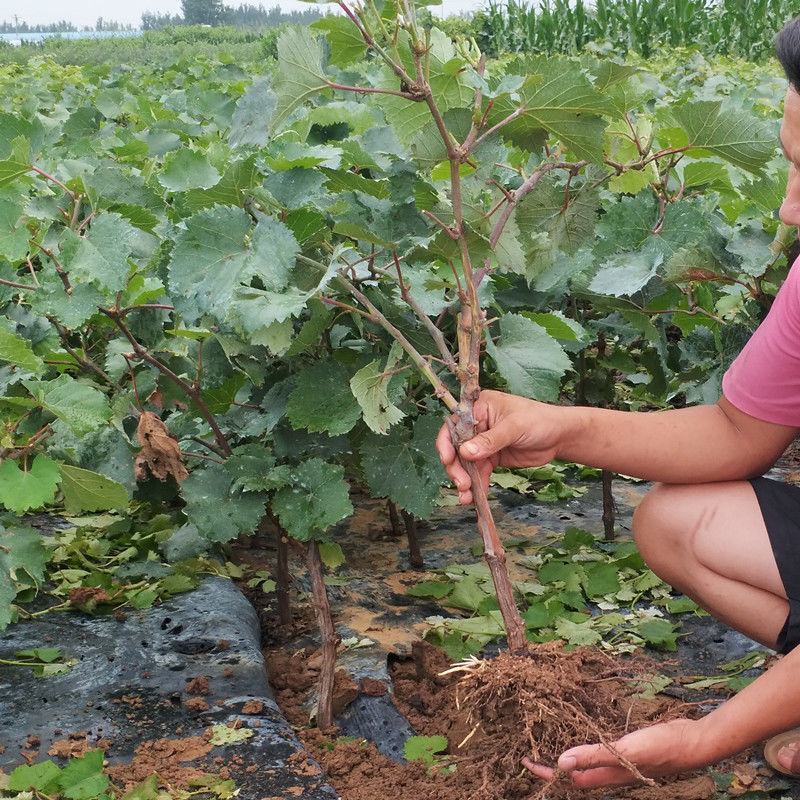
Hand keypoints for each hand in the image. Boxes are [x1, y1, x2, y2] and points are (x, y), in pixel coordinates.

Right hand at [435, 390, 573, 504]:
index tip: (447, 460)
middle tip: (461, 484)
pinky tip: (474, 497)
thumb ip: (490, 440)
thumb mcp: (514, 427)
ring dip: (464, 480)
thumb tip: (465, 452)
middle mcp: (477, 425)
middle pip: (456, 448)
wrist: (560, 436)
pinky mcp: (491, 458)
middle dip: (456, 467)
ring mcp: (483, 443)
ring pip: (466, 463)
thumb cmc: (539, 420)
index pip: (454, 426)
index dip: (446, 443)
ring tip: (466, 496)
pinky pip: (479, 473)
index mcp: (478, 408)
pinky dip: (476, 485)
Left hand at [522, 719, 708, 789]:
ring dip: (570, 752)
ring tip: (552, 736)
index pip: (569, 779)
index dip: (546, 773)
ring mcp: (622, 761)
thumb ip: (594, 756)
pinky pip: (602, 748)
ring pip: (589, 761)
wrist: (694, 742)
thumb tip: (560, 764)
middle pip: (576, 773)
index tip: (524, 761)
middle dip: (553, 765)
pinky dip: (588, 741)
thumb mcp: (626, 751)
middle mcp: (612, 772)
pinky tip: (586, 728)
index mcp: (608, 776)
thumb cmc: (661, 747)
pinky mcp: (629, 748)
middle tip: (533, 747)